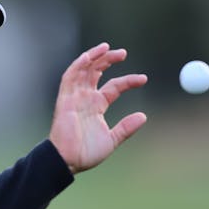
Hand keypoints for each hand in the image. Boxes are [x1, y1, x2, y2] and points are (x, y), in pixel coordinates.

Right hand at [49, 43, 147, 173]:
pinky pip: (70, 77)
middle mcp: (85, 98)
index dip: (128, 81)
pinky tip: (89, 57)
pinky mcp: (65, 99)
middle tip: (123, 53)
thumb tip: (143, 116)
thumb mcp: (112, 139)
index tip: (144, 79)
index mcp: (96, 105)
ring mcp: (74, 97)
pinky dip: (78, 65)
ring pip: (83, 70)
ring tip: (106, 48)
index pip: (114, 86)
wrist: (68, 161)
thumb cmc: (86, 153)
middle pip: (96, 72)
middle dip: (108, 60)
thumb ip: (126, 128)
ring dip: (94, 57)